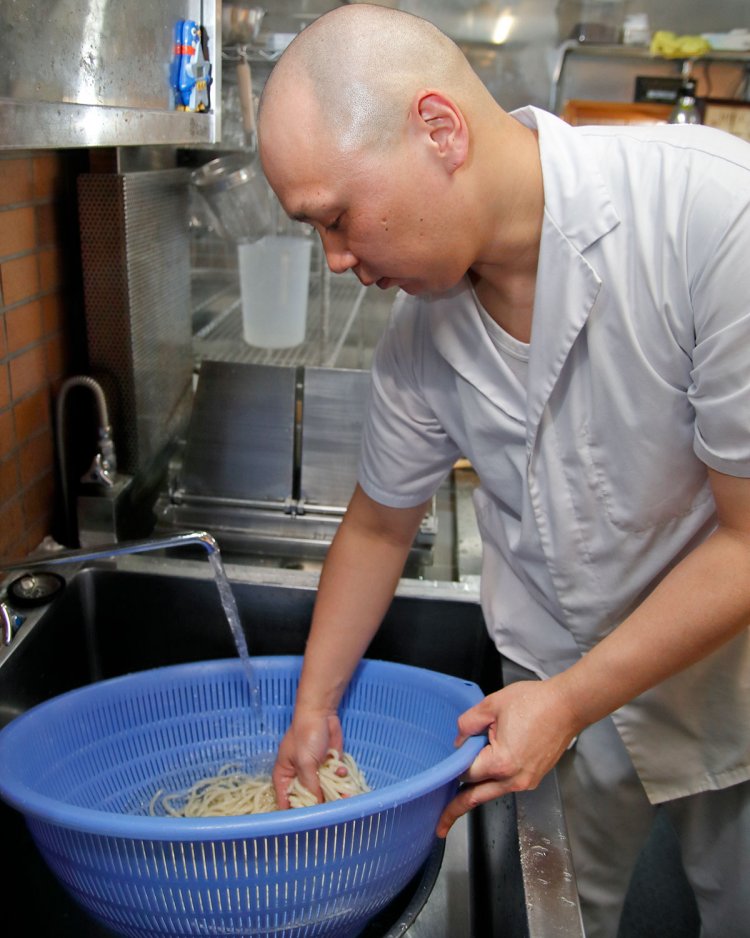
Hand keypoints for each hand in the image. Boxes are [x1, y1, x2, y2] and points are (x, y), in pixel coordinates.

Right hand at [272, 710, 343, 808]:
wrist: (321, 713)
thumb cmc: (306, 736)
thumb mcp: (305, 763)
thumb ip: (310, 785)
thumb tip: (316, 807)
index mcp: (284, 776)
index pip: (285, 801)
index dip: (295, 812)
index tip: (307, 824)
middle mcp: (299, 776)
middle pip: (307, 798)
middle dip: (320, 804)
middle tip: (333, 810)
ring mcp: (314, 771)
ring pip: (324, 790)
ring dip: (335, 792)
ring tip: (346, 796)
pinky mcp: (328, 764)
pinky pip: (334, 778)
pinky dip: (340, 777)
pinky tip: (343, 772)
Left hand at [436, 678, 580, 836]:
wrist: (567, 706)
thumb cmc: (535, 703)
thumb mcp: (492, 705)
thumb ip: (468, 724)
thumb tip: (459, 741)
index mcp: (501, 763)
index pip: (466, 774)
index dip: (453, 765)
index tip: (439, 769)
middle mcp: (514, 779)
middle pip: (476, 798)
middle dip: (455, 810)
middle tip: (440, 826)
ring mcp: (526, 781)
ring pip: (491, 792)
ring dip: (475, 791)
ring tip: (456, 797)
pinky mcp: (533, 778)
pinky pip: (505, 784)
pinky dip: (492, 781)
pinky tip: (485, 769)